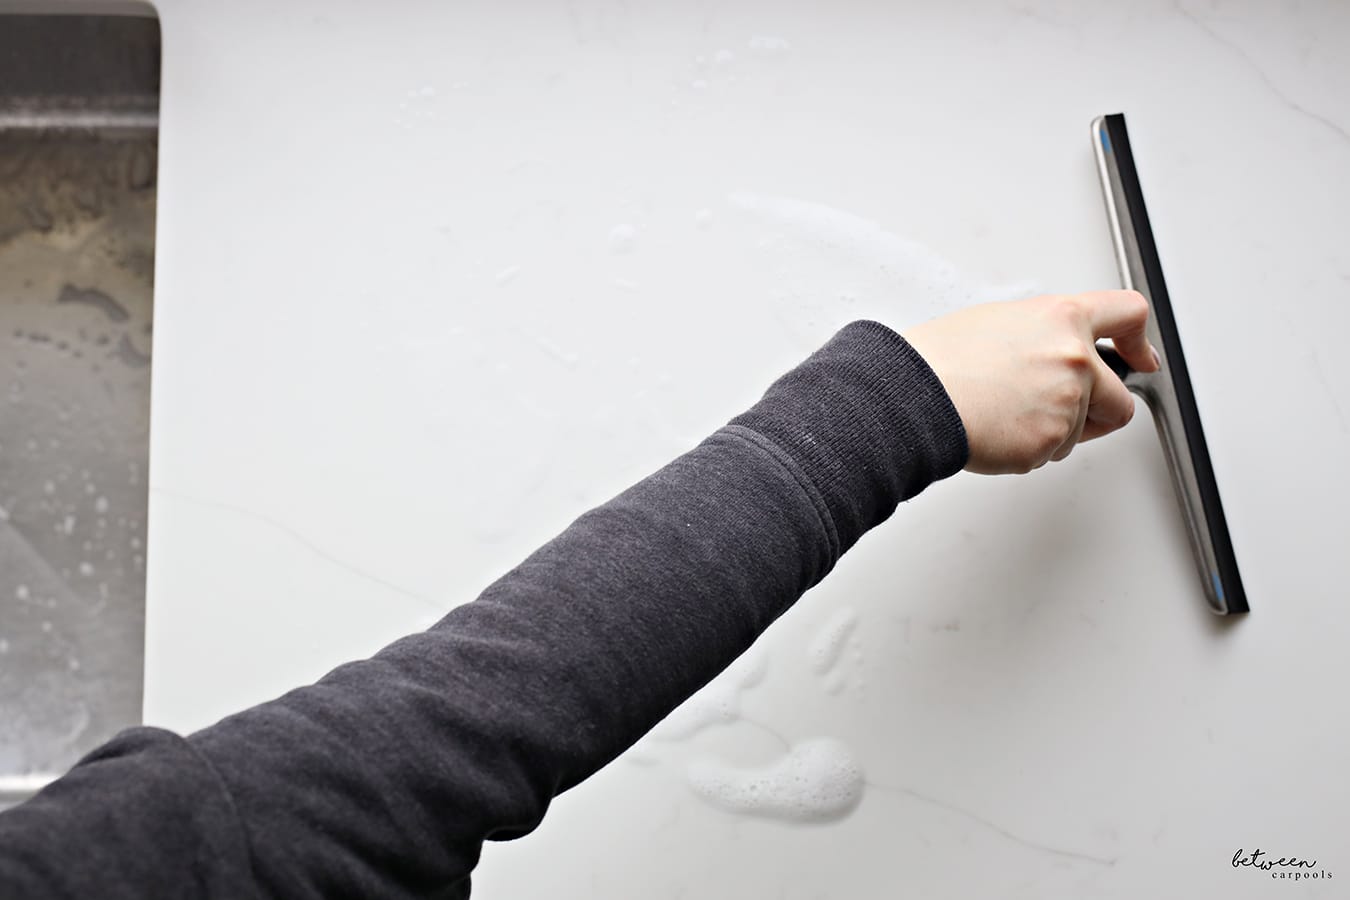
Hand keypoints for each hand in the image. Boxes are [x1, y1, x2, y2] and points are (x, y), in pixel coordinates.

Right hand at [902, 291, 1159, 474]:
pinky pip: (1049, 454)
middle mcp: (1074, 359)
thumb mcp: (999, 322)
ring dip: (1052, 432)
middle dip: (1099, 413)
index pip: (1128, 315)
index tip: (1141, 357)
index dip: (1140, 341)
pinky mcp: (1049, 443)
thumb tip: (1057, 352)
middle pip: (1120, 399)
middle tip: (1063, 414)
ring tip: (1004, 415)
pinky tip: (997, 431)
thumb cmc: (941, 359)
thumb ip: (1045, 335)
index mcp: (1063, 319)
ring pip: (1080, 434)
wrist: (914, 394)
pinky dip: (1027, 450)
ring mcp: (1066, 404)